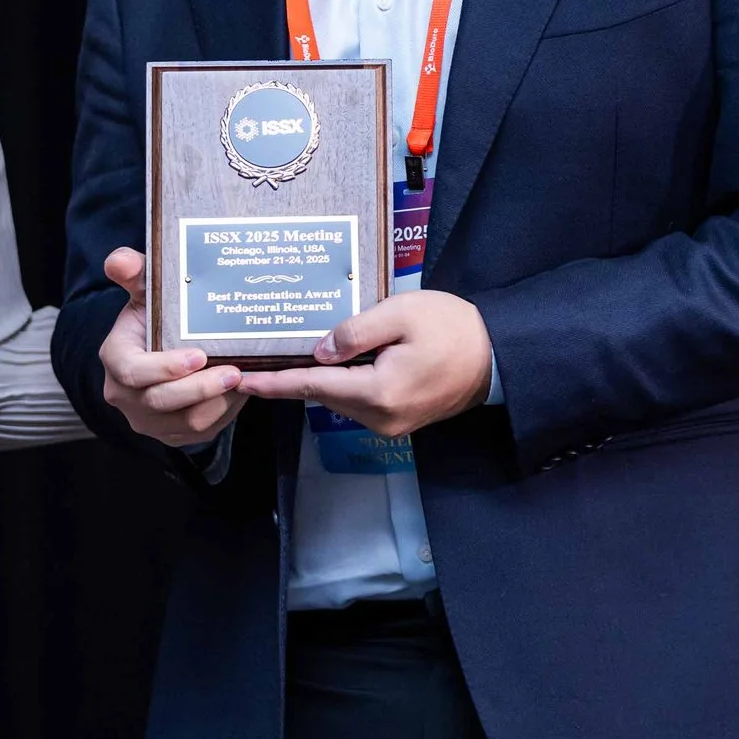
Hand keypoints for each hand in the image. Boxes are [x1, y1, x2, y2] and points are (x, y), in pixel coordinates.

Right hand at [96, 247, 249, 446]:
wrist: (161, 350)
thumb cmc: (155, 317)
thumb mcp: (146, 291)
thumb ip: (135, 273)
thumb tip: (119, 260)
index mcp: (116, 359)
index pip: (133, 371)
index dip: (165, 368)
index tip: (199, 356)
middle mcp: (126, 395)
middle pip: (162, 401)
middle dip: (201, 388)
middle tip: (234, 371)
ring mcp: (148, 419)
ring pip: (186, 421)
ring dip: (217, 402)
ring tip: (242, 380)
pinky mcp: (171, 434)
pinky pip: (200, 431)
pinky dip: (222, 413)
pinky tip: (239, 392)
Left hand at [235, 290, 493, 436]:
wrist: (496, 356)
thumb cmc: (451, 327)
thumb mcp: (400, 314)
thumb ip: (355, 332)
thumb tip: (319, 352)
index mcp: (376, 392)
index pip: (312, 386)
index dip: (274, 382)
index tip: (241, 381)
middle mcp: (379, 418)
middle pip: (324, 394)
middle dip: (293, 376)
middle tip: (264, 354)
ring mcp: (391, 424)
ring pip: (340, 399)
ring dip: (320, 379)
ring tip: (296, 353)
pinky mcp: (400, 421)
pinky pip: (359, 402)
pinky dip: (342, 384)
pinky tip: (336, 362)